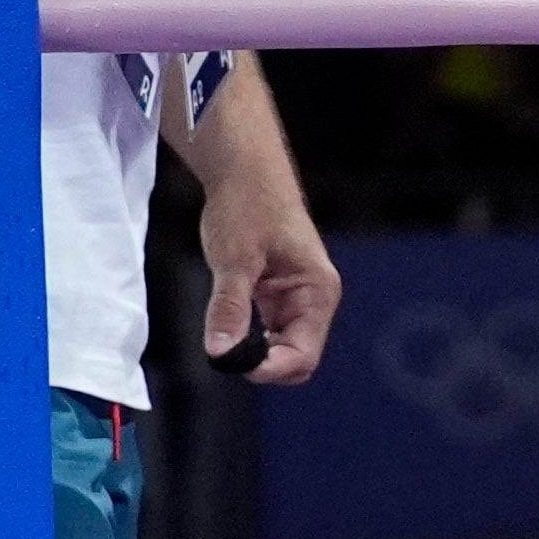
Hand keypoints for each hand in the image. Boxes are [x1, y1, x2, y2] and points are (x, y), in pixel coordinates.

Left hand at [198, 169, 339, 384]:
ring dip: (253, 350)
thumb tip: (220, 353)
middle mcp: (314, 300)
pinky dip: (248, 336)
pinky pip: (269, 331)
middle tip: (223, 349)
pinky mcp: (278, 295)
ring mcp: (297, 299)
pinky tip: (228, 323)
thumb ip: (229, 308)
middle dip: (263, 364)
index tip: (231, 362)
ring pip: (281, 348)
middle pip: (297, 358)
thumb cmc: (247, 204)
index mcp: (318, 291)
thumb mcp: (234, 259)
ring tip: (223, 330)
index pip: (303, 355)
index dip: (269, 368)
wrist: (244, 171)